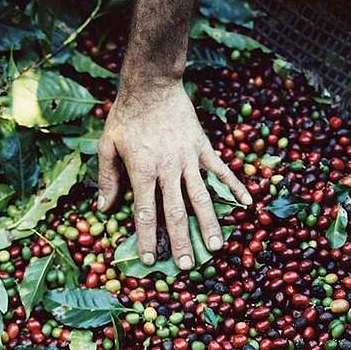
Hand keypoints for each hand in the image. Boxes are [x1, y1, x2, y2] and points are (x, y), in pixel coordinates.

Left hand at [96, 80, 251, 268]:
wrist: (152, 84)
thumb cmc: (126, 116)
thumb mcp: (107, 146)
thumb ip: (107, 179)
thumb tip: (103, 209)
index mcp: (142, 170)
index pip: (146, 212)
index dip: (147, 237)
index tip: (150, 259)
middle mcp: (168, 168)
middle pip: (175, 211)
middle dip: (180, 241)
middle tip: (186, 265)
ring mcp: (188, 158)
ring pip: (201, 197)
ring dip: (209, 223)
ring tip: (217, 246)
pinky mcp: (203, 147)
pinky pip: (221, 171)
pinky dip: (235, 187)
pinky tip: (247, 205)